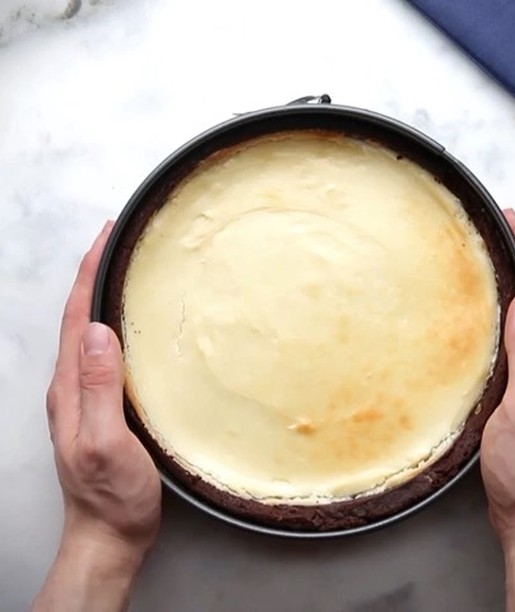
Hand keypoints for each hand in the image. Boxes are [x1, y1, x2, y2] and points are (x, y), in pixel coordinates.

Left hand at [33, 222, 160, 611]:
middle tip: (118, 243)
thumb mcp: (105, 443)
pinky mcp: (102, 405)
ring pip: (90, 333)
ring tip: (123, 271)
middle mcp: (72, 385)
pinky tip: (130, 323)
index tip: (106, 238)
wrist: (109, 534)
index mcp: (70, 387)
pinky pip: (104, 353)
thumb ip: (98, 389)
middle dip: (93, 274)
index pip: (75, 318)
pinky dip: (113, 324)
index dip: (88, 274)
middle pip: (78, 318)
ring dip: (102, 296)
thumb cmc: (112, 494)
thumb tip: (98, 331)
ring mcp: (85, 396)